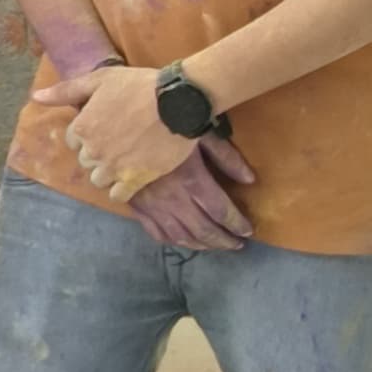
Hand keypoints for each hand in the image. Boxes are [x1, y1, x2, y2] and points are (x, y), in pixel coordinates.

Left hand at [31, 59, 190, 210]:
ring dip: (108, 172)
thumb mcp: (100, 79)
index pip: (74, 141)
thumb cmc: (138, 86)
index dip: (89, 134)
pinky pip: (117, 195)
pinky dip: (121, 189)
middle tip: (119, 141)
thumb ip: (66, 91)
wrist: (178, 101)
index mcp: (82, 127)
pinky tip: (131, 178)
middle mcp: (93, 150)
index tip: (105, 127)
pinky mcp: (134, 179)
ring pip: (99, 180)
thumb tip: (36, 97)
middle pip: (86, 161)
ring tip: (126, 159)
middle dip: (98, 153)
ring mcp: (113, 167)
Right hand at [129, 125, 257, 248]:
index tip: (248, 231)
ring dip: (202, 245)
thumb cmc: (167, 125)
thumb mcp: (202, 135)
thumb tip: (249, 180)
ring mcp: (153, 207)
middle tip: (237, 245)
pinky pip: (157, 234)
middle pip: (204, 230)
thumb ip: (227, 158)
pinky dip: (174, 241)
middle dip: (224, 241)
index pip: (221, 211)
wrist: (122, 127)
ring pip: (182, 237)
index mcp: (193, 181)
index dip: (237, 224)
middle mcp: (174, 200)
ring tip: (215, 245)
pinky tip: (184, 240)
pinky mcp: (137, 208)